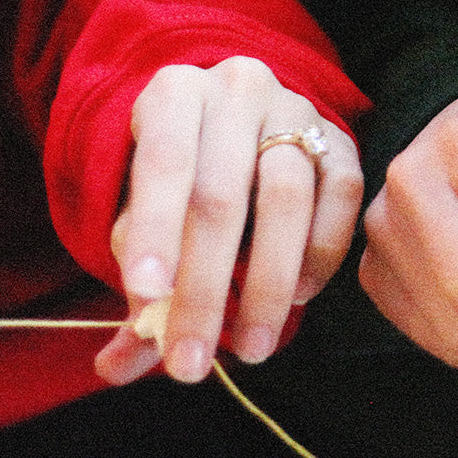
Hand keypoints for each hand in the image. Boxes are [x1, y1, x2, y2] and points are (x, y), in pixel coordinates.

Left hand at [95, 56, 363, 384]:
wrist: (240, 125)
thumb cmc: (183, 179)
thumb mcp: (146, 214)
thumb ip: (139, 289)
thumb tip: (115, 367)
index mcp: (173, 93)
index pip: (162, 161)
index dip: (153, 228)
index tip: (144, 296)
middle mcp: (238, 90)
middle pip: (222, 193)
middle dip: (204, 287)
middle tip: (191, 362)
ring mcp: (297, 112)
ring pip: (286, 197)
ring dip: (268, 283)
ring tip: (252, 345)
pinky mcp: (342, 140)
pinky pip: (342, 196)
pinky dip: (322, 253)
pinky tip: (300, 296)